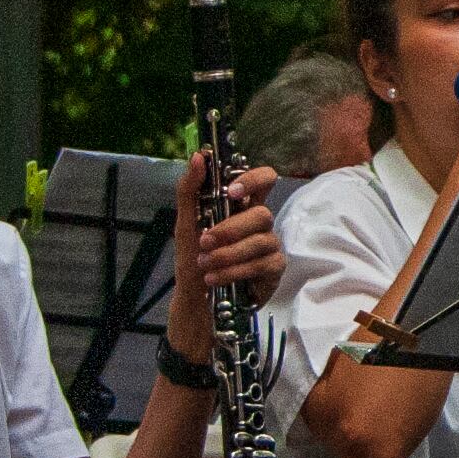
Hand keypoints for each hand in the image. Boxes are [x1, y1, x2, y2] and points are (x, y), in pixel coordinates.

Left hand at [165, 154, 283, 365]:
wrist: (196, 300)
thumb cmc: (193, 259)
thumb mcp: (185, 224)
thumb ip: (190, 190)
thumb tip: (197, 157)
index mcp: (242, 206)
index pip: (264, 180)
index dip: (253, 179)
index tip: (231, 190)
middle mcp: (260, 223)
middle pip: (262, 213)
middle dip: (230, 229)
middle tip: (205, 241)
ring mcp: (270, 245)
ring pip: (261, 240)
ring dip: (228, 253)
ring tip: (205, 264)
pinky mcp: (274, 269)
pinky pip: (262, 264)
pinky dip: (235, 271)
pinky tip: (216, 278)